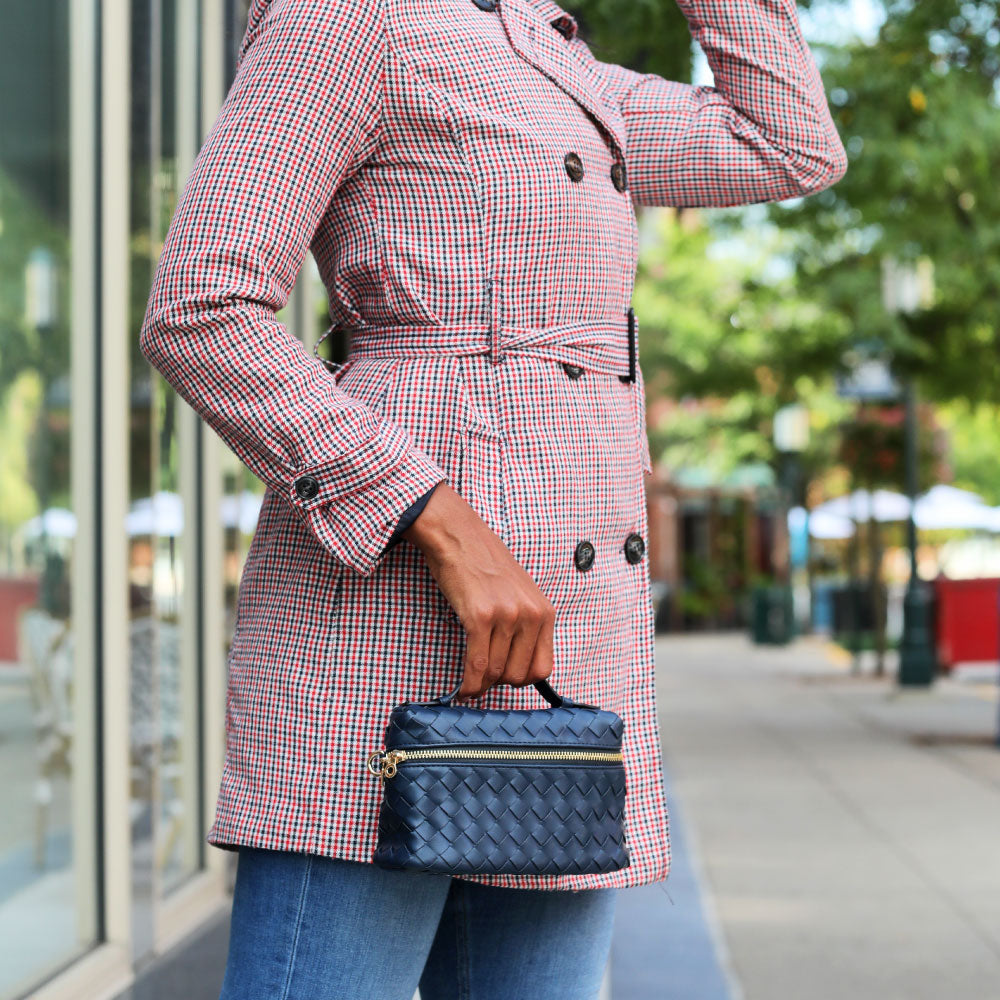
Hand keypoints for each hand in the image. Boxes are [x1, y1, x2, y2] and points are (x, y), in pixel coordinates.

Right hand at [403, 482, 554, 700]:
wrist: (458, 535)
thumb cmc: (484, 565)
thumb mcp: (519, 594)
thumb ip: (524, 627)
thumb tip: (514, 667)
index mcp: (544, 611)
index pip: (543, 669)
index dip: (521, 681)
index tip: (503, 678)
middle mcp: (531, 614)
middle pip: (519, 675)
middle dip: (498, 684)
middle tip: (481, 678)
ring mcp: (507, 615)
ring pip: (496, 672)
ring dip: (480, 685)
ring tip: (469, 682)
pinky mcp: (481, 616)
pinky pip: (477, 664)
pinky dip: (468, 683)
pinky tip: (460, 687)